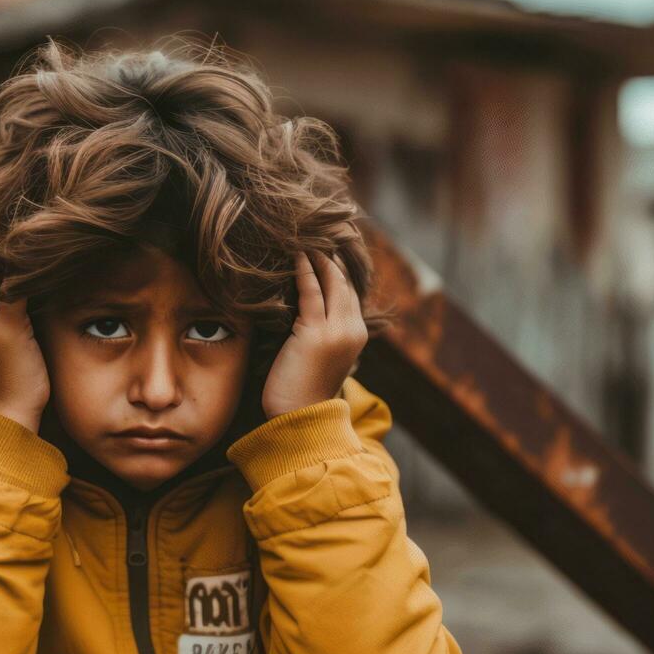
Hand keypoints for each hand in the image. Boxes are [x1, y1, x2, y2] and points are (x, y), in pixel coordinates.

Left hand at [260, 249, 367, 418]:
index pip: (350, 292)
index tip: (325, 247)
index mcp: (356, 335)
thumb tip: (305, 316)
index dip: (338, 269)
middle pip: (345, 282)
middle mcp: (352, 329)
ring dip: (320, 257)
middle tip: (315, 232)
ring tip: (305, 237)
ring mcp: (337, 330)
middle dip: (332, 256)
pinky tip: (296, 256)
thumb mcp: (318, 359)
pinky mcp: (315, 332)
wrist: (300, 420)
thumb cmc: (301, 394)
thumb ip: (320, 335)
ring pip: (332, 282)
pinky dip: (305, 270)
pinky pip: (312, 291)